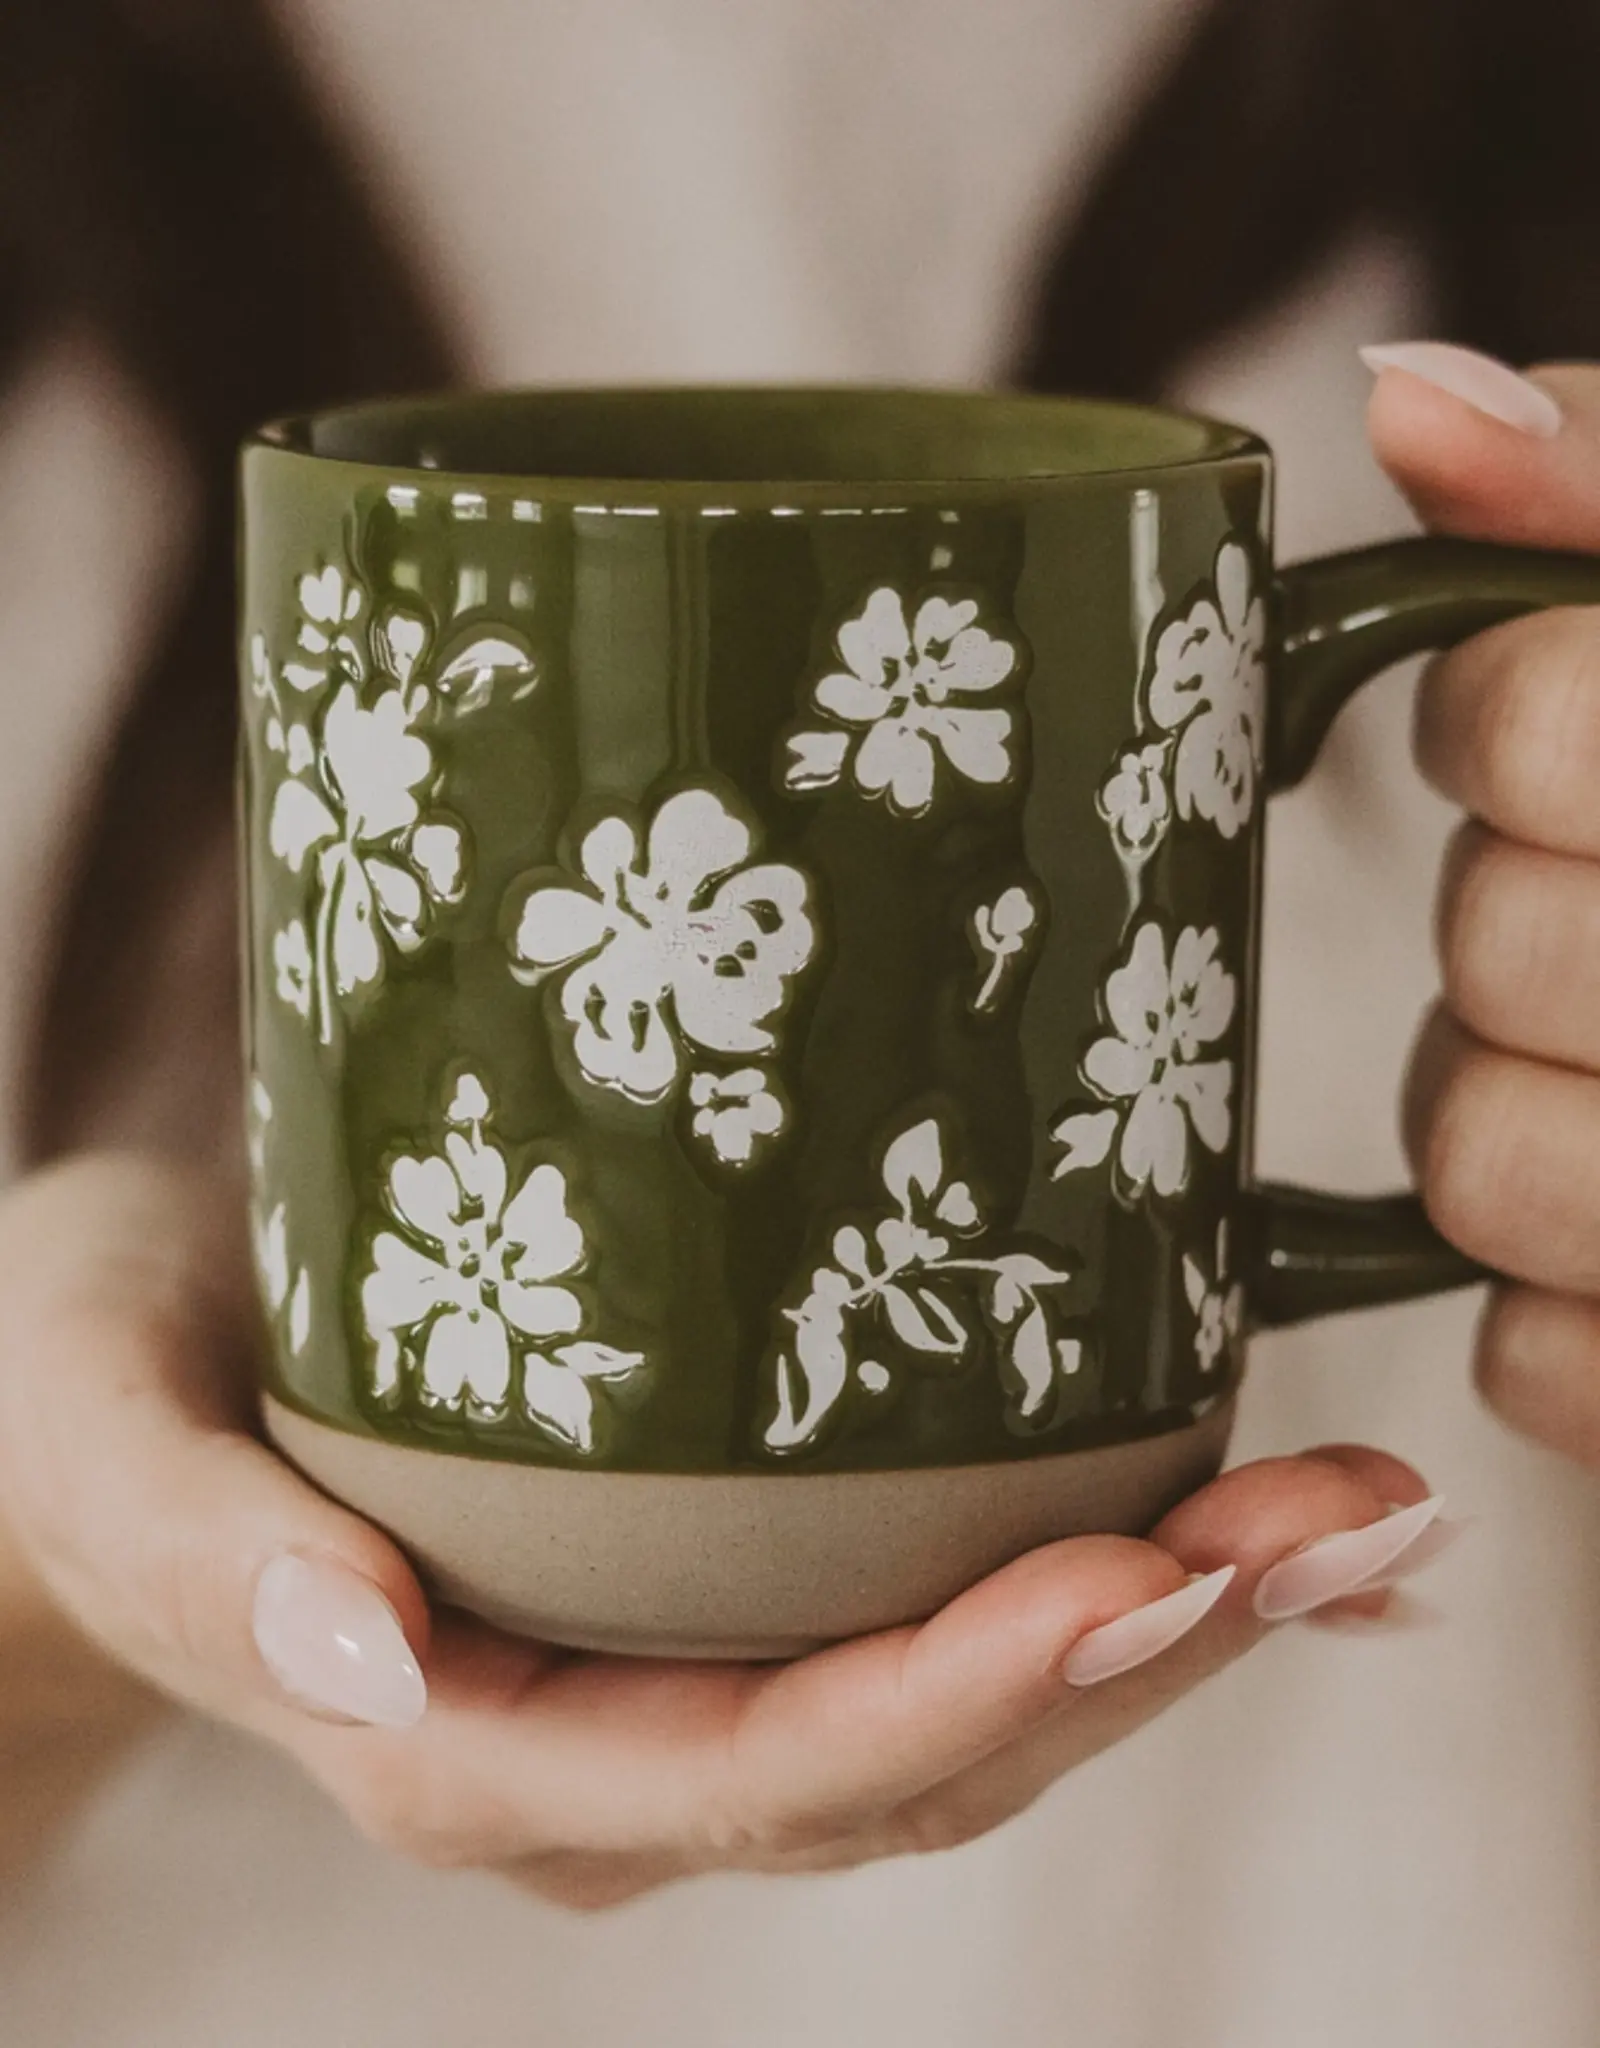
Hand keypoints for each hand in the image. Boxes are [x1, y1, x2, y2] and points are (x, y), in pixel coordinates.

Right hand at [0, 1152, 1451, 1904]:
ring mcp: (676, 1692)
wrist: (109, 1373)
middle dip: (1146, 1650)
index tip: (1144, 1576)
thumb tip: (368, 1661)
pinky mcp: (719, 1599)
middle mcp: (606, 1756)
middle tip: (1339, 1519)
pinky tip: (1252, 1526)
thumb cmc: (96, 1391)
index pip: (765, 1768)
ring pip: (966, 1707)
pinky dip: (1112, 1589)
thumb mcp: (101, 1435)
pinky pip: (942, 1630)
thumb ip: (210, 1557)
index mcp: (469, 1745)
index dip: (968, 1693)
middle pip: (920, 1752)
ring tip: (1351, 1511)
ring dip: (1172, 1618)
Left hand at [1366, 349, 1599, 1469]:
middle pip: (1496, 946)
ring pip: (1477, 1165)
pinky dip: (1554, 1317)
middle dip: (1510, 921)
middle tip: (1581, 913)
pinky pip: (1538, 1363)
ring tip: (1598, 1080)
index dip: (1508, 723)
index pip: (1538, 727)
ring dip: (1497, 1117)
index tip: (1527, 731)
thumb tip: (1420, 404)